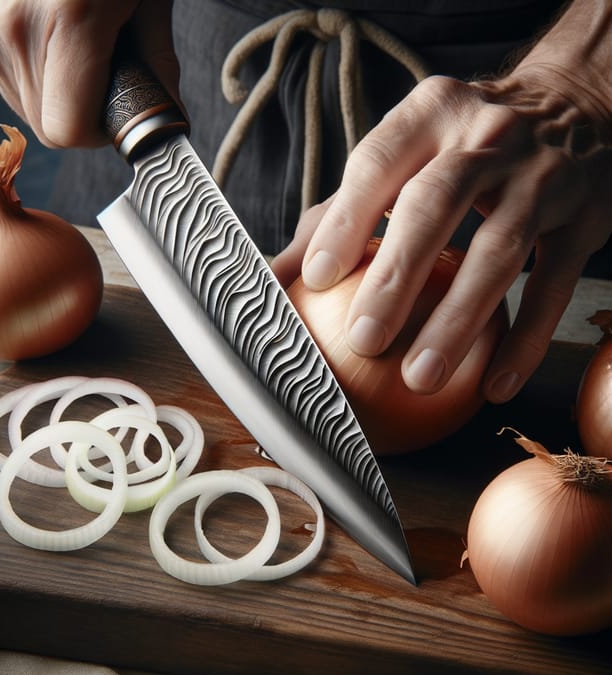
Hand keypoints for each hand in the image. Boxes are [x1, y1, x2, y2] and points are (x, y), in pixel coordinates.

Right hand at [0, 0, 179, 147]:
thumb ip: (157, 65)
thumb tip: (170, 120)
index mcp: (68, 19)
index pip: (68, 130)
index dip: (98, 128)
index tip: (114, 108)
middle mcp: (10, 26)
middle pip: (46, 123)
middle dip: (79, 107)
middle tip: (97, 64)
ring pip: (22, 103)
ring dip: (52, 87)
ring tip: (69, 36)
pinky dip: (26, 64)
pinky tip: (40, 25)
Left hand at [272, 1, 611, 403]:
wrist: (576, 106)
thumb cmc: (464, 145)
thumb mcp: (406, 153)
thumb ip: (341, 212)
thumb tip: (278, 275)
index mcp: (429, 115)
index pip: (377, 164)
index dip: (344, 222)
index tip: (316, 279)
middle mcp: (486, 137)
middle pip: (435, 205)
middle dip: (397, 277)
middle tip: (365, 341)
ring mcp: (543, 176)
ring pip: (500, 250)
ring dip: (459, 320)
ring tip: (420, 377)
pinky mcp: (585, 218)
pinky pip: (553, 285)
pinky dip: (526, 339)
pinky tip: (495, 384)